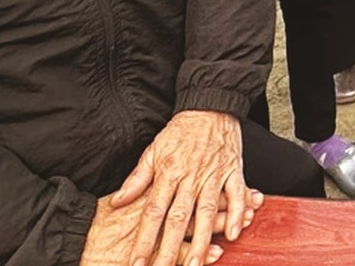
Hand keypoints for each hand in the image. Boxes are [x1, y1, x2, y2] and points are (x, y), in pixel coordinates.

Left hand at [108, 110, 250, 265]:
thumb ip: (137, 179)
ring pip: (207, 212)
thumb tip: (118, 202)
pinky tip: (233, 234)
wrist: (211, 104)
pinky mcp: (233, 170)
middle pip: (178, 219)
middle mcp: (190, 177)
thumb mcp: (153, 150)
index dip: (144, 239)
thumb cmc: (181, 130)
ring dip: (203, 240)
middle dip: (171, 249)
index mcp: (168, 173)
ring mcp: (213, 175)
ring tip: (198, 264)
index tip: (136, 262)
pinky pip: (236, 194)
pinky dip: (237, 213)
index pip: (153, 212)